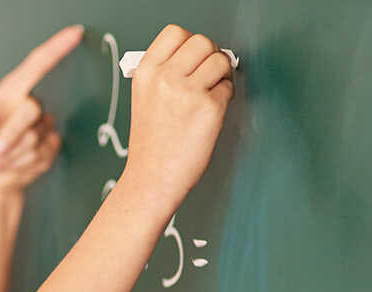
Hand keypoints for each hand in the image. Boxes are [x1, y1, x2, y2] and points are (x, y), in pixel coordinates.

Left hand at [0, 25, 83, 193]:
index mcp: (10, 92)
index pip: (37, 65)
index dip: (56, 48)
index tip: (74, 33)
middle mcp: (29, 105)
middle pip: (31, 110)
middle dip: (10, 137)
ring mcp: (42, 127)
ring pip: (34, 140)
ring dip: (10, 157)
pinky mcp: (50, 147)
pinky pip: (41, 155)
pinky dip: (20, 166)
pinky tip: (9, 167)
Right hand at [120, 25, 234, 222]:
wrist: (152, 177)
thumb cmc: (150, 145)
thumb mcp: (144, 99)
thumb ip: (165, 74)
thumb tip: (197, 59)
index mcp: (146, 72)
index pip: (175, 33)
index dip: (189, 43)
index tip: (193, 57)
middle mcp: (165, 77)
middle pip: (202, 41)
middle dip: (210, 56)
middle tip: (208, 74)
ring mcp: (188, 91)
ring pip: (220, 60)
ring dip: (221, 74)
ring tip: (212, 92)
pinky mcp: (209, 107)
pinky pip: (228, 87)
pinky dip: (225, 97)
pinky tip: (212, 112)